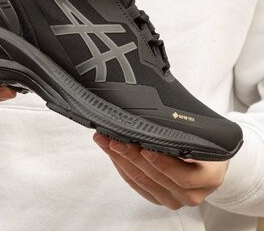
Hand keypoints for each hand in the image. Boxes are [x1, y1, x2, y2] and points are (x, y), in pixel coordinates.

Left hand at [93, 132, 228, 209]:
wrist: (210, 161)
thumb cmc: (206, 144)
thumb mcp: (205, 135)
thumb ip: (185, 131)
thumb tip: (157, 116)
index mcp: (209, 176)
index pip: (184, 176)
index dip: (163, 164)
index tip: (145, 149)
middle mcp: (193, 193)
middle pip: (157, 177)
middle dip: (132, 155)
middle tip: (114, 139)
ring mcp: (175, 198)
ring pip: (142, 181)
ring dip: (120, 159)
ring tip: (106, 141)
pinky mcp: (159, 198)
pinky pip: (136, 184)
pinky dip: (121, 166)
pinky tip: (111, 152)